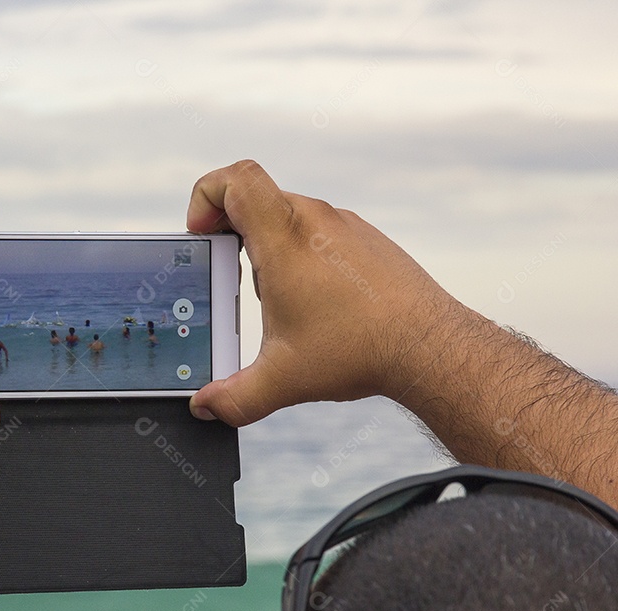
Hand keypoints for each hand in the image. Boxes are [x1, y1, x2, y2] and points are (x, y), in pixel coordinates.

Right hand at [187, 160, 466, 425]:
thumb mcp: (282, 380)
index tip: (202, 234)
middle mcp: (315, 220)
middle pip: (254, 197)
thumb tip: (207, 408)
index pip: (235, 179)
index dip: (205, 197)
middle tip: (229, 270)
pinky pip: (320, 230)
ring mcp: (344, 225)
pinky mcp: (367, 239)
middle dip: (230, 230)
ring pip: (288, 214)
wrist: (431, 347)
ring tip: (273, 294)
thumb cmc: (359, 351)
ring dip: (267, 244)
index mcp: (284, 239)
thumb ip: (235, 397)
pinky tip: (312, 300)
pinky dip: (301, 253)